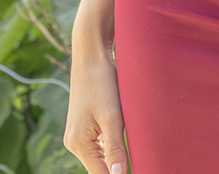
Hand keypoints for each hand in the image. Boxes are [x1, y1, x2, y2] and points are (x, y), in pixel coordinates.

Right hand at [64, 18, 128, 173]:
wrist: (92, 56)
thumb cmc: (102, 83)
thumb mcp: (113, 117)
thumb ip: (115, 149)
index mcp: (79, 144)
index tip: (141, 170)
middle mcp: (75, 144)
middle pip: (100, 169)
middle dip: (119, 169)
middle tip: (144, 161)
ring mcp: (78, 136)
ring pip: (101, 159)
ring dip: (117, 158)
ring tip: (135, 147)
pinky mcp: (84, 128)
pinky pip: (100, 146)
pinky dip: (113, 147)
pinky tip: (126, 139)